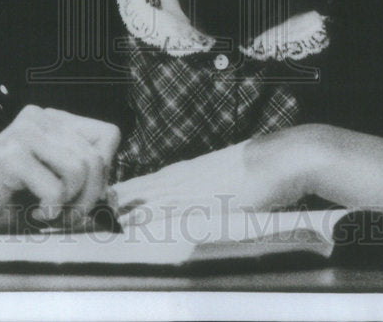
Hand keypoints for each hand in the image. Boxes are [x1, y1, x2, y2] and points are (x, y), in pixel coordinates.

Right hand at [0, 105, 120, 233]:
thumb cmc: (2, 202)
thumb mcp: (50, 187)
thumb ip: (82, 184)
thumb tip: (117, 199)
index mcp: (52, 120)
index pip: (108, 136)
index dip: (105, 171)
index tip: (82, 196)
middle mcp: (40, 118)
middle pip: (97, 157)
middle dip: (90, 197)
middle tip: (67, 217)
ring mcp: (25, 132)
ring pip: (81, 170)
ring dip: (71, 205)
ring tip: (49, 214)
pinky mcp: (12, 153)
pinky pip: (57, 188)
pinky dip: (50, 211)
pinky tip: (32, 214)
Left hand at [111, 126, 321, 224]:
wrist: (280, 160)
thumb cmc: (262, 165)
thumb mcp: (233, 170)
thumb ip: (216, 179)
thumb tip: (210, 190)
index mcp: (195, 167)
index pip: (157, 176)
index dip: (136, 185)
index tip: (117, 193)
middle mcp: (191, 175)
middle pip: (150, 184)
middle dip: (126, 194)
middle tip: (102, 202)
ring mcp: (197, 187)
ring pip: (155, 197)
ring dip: (132, 206)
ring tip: (110, 214)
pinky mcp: (205, 200)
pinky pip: (171, 211)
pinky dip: (150, 217)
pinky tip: (136, 223)